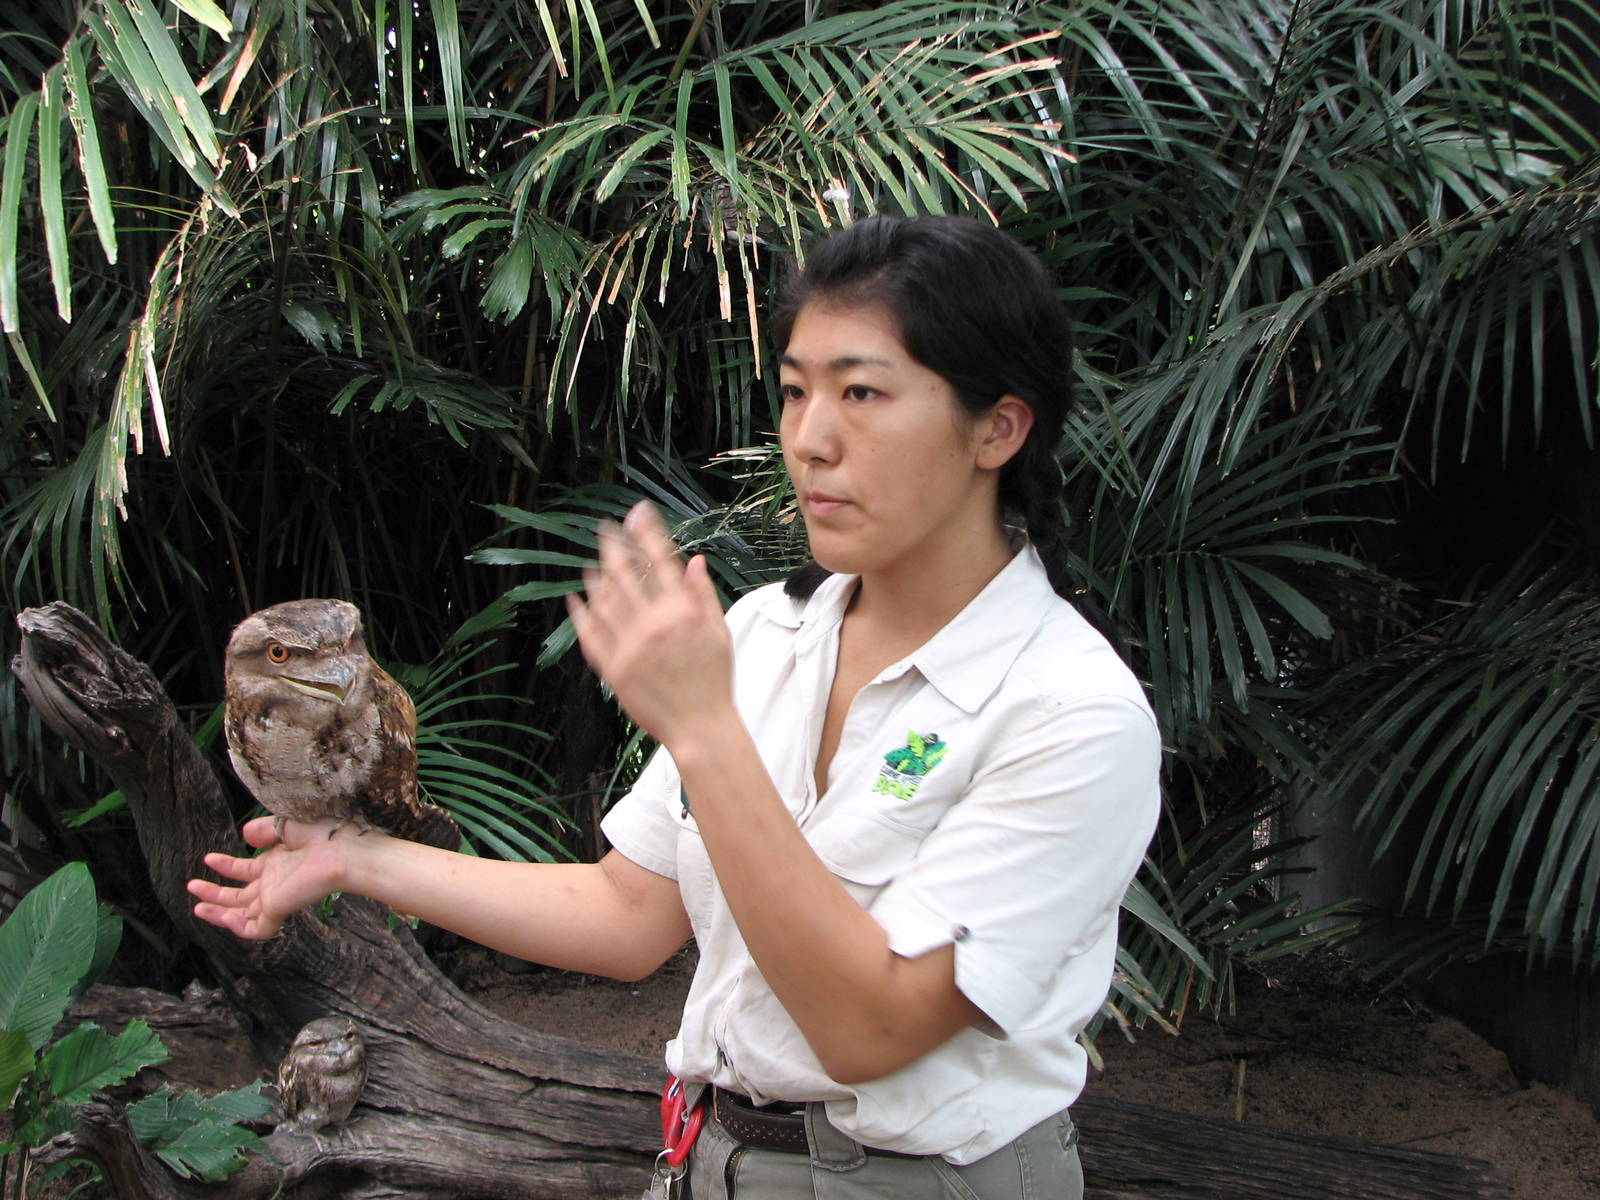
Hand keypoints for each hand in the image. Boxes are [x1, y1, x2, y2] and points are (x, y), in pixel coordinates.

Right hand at [187, 816, 356, 939]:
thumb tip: (244, 837)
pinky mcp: (278, 910)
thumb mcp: (288, 825)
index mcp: (278, 865)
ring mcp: (275, 899)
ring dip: (217, 911)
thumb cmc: (325, 836)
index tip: (208, 858)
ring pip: (241, 915)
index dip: (226, 866)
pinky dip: (233, 926)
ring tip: (196, 904)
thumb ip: (265, 830)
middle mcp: (274, 884)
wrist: (342, 851)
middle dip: (214, 892)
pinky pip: (252, 929)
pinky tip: (218, 912)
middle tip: (192, 885)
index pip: (245, 871)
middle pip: (239, 896)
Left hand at [566, 501, 735, 749]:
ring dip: (596, 576)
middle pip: (625, 573)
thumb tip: (694, 560)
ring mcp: (630, 647)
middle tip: (605, 529)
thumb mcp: (719, 633)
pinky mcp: (613, 669)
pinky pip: (590, 635)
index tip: (638, 513)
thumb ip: (704, 595)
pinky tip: (575, 598)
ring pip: (604, 600)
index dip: (647, 532)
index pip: (660, 560)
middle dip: (613, 545)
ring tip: (592, 562)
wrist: (700, 726)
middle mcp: (653, 624)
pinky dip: (580, 614)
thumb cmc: (714, 681)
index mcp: (682, 612)